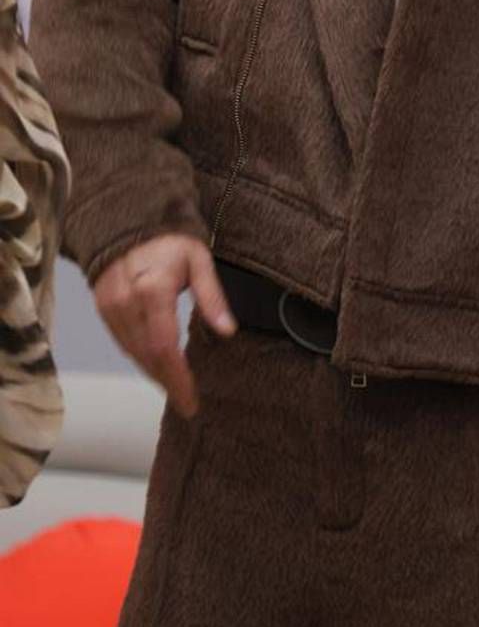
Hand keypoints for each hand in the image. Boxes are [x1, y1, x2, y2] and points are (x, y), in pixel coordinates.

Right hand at [92, 233, 237, 419]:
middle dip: (169, 383)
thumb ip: (212, 296)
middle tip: (189, 403)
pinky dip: (142, 359)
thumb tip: (228, 331)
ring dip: (155, 375)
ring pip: (134, 354)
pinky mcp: (104, 310)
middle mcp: (127, 303)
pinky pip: (124, 344)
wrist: (129, 222)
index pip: (165, 348)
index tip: (192, 401)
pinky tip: (158, 368)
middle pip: (148, 357)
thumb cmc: (170, 241)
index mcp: (153, 291)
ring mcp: (111, 308)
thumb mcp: (199, 260)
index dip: (178, 379)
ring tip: (177, 390)